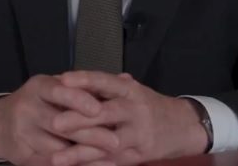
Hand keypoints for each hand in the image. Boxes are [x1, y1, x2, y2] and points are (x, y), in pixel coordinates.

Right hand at [0, 74, 120, 165]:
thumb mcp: (57, 88)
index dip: (79, 100)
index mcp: (39, 86)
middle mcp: (27, 107)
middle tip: (115, 142)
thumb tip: (127, 79)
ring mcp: (22, 133)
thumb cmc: (40, 102)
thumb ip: (88, 87)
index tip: (100, 109)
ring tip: (110, 161)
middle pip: (60, 123)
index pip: (59, 91)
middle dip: (90, 134)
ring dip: (84, 156)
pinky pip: (48, 164)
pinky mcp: (21, 156)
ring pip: (56, 148)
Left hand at [50, 71, 209, 165]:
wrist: (184, 126)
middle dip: (78, 119)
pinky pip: (113, 161)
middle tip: (53, 123)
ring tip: (56, 157)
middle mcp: (135, 109)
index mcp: (130, 90)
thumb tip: (75, 78)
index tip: (62, 80)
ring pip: (106, 142)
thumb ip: (106, 87)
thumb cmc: (150, 105)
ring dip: (80, 151)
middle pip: (104, 113)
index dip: (84, 80)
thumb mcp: (133, 90)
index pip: (105, 81)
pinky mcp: (139, 155)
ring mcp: (138, 133)